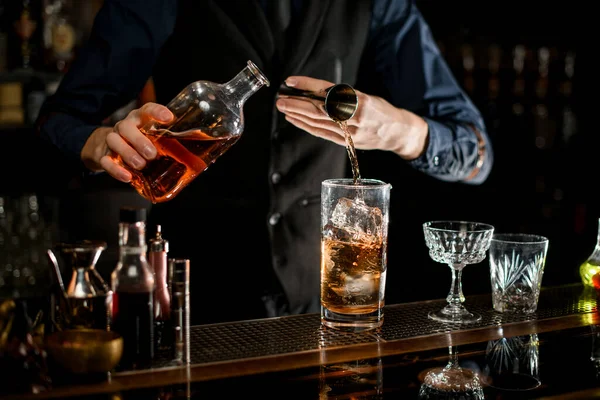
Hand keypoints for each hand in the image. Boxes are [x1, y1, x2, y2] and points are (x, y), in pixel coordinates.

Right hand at [80, 102, 172, 181]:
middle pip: (126, 127)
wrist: (110, 148)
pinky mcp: (104, 155)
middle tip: (151, 154)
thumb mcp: (154, 139)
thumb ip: (170, 144)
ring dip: (127, 153)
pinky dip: (115, 170)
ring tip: (140, 165)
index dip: (157, 112)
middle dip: (139, 141)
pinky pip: (105, 161)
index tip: (168, 118)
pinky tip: (127, 177)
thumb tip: (195, 161)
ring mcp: (113, 140)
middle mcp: (125, 127)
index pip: (147, 110)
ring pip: (113, 140)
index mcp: (139, 119)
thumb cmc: (140, 141)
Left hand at [275, 76, 428, 159]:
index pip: (329, 90)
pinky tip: (295, 120)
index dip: (308, 85)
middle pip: (320, 109)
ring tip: (284, 108)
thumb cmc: (381, 110)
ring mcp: (352, 132)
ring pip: (319, 122)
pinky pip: (323, 133)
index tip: (291, 81)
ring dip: (298, 115)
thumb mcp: (366, 96)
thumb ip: (343, 96)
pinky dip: (307, 126)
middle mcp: (356, 116)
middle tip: (281, 98)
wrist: (399, 132)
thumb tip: (315, 90)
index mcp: (361, 100)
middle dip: (297, 103)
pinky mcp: (348, 143)